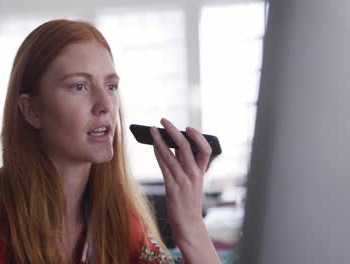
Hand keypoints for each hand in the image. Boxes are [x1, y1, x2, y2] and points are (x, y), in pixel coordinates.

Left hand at [150, 118, 211, 247]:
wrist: (189, 223)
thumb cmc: (189, 201)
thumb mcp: (192, 181)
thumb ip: (185, 164)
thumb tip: (174, 144)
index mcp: (201, 172)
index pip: (206, 150)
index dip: (198, 137)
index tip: (188, 128)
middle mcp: (194, 174)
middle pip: (185, 147)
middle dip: (173, 131)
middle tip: (163, 120)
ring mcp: (183, 180)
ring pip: (170, 155)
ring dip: (159, 140)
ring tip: (152, 130)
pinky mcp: (172, 187)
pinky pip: (164, 166)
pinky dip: (158, 153)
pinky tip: (153, 146)